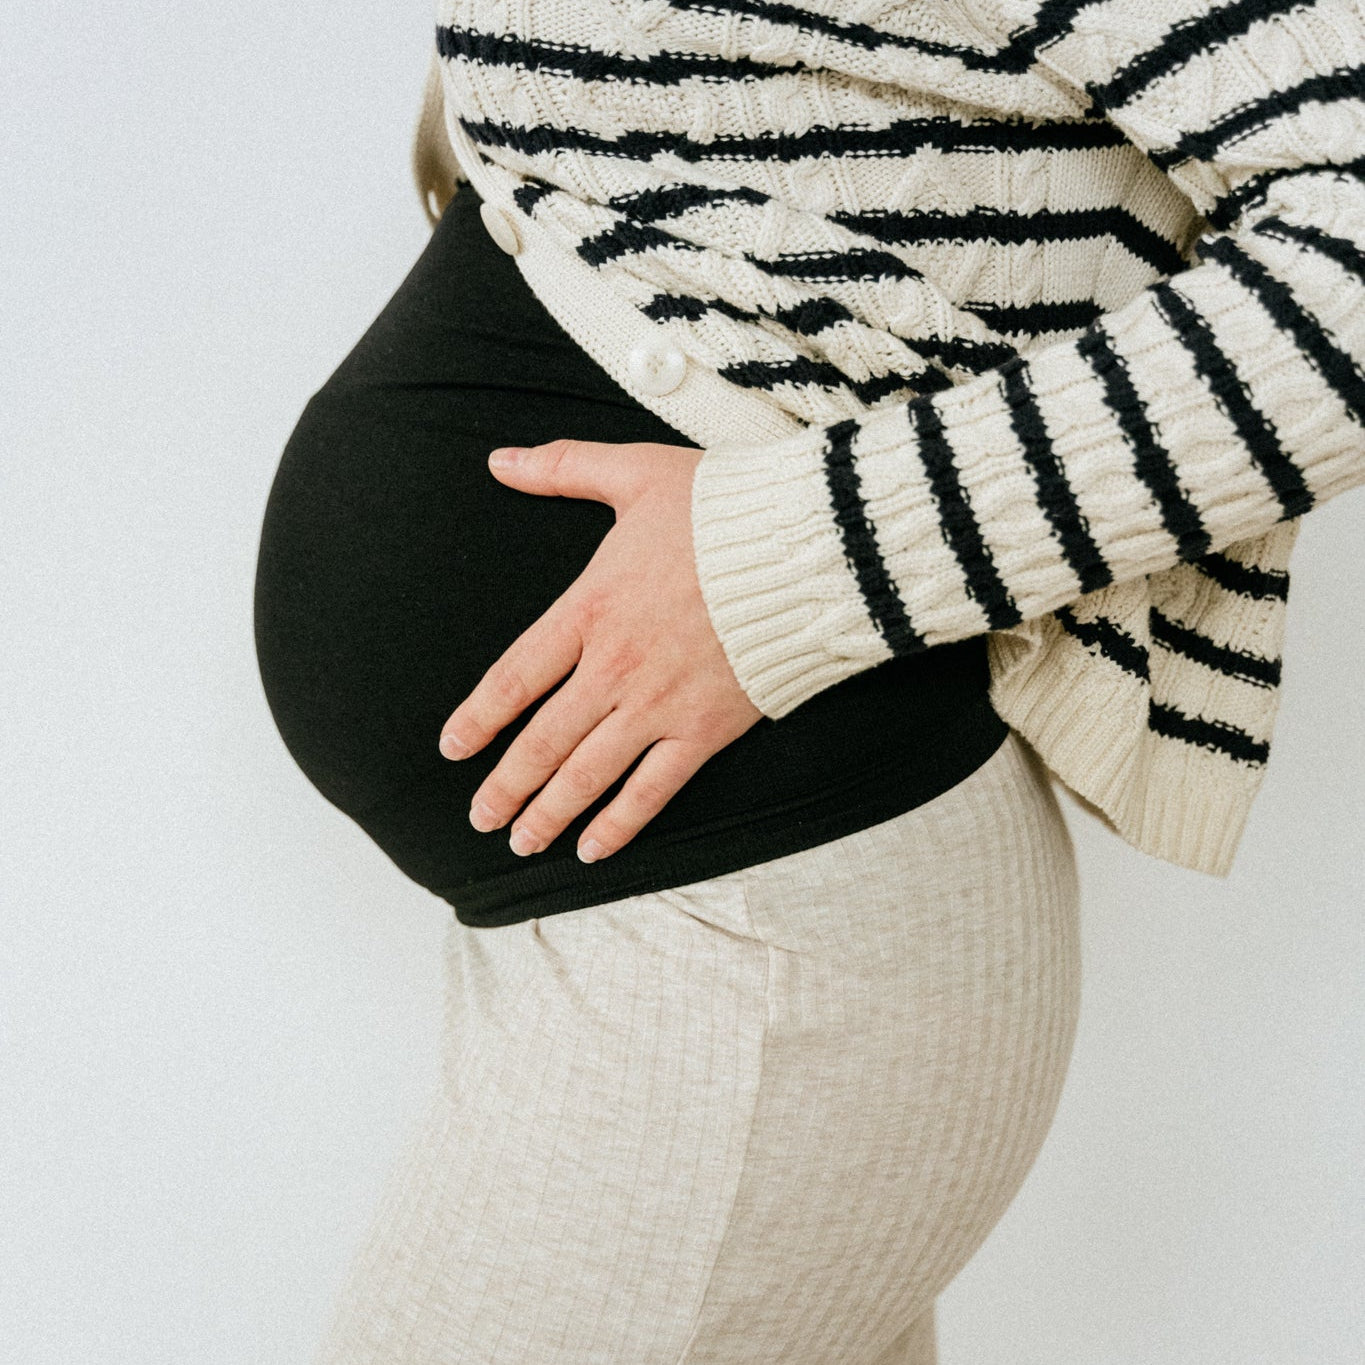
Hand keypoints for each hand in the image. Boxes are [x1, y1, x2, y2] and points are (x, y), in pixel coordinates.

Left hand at [438, 438, 763, 862]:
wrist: (807, 548)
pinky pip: (652, 789)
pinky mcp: (705, 729)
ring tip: (521, 843)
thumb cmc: (723, 507)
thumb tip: (498, 459)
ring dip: (549, 814)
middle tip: (480, 817)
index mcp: (590, 608)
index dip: (478, 718)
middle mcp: (615, 667)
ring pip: (588, 773)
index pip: (515, 675)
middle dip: (505, 786)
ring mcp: (660, 705)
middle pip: (543, 740)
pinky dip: (619, 823)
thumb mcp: (636, 472)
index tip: (453, 748)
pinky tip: (593, 850)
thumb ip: (562, 468)